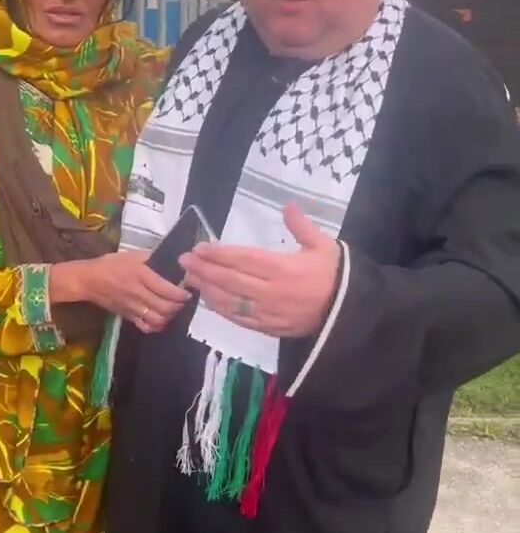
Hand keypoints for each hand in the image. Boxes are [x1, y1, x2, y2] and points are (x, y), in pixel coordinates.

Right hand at [53, 251, 188, 333]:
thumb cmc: (112, 264)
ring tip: (174, 310)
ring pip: (157, 319)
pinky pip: (145, 327)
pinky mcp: (127, 316)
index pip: (166, 289)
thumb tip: (173, 259)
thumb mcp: (133, 255)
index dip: (181, 293)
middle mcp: (137, 292)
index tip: (188, 291)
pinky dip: (156, 326)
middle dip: (178, 306)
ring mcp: (132, 307)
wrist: (89, 280)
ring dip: (169, 317)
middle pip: (164, 306)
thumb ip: (152, 257)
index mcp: (140, 275)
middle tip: (184, 301)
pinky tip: (160, 320)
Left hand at [179, 204, 340, 338]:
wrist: (348, 313)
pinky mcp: (269, 328)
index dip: (218, 254)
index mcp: (282, 268)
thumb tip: (288, 205)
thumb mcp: (323, 245)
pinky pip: (240, 319)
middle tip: (183, 261)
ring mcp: (268, 312)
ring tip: (189, 279)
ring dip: (207, 289)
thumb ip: (302, 226)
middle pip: (229, 280)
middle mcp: (271, 291)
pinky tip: (209, 300)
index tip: (199, 248)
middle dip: (203, 270)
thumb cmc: (335, 275)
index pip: (242, 259)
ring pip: (230, 301)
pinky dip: (221, 309)